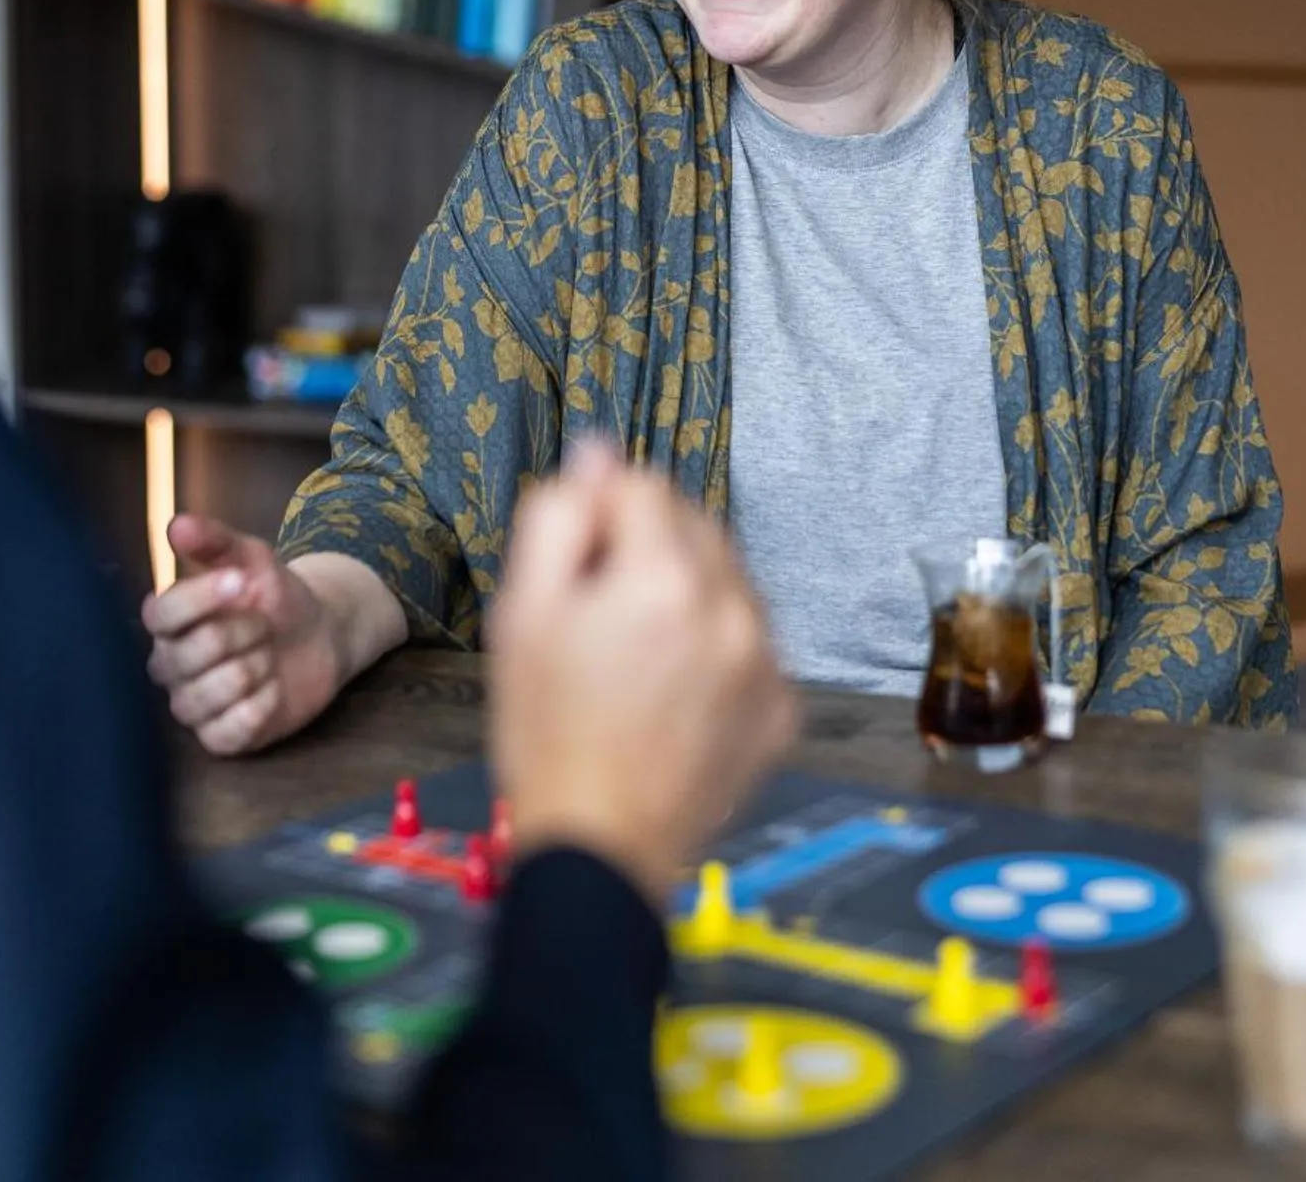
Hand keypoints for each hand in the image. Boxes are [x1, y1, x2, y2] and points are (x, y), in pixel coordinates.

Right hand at [142, 514, 345, 755]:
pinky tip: (273, 689)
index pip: (160, 615)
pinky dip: (259, 707)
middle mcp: (169, 665)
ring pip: (204, 697)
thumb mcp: (251, 558)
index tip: (242, 582)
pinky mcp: (219, 737)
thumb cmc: (274, 595)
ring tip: (269, 656)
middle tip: (265, 624)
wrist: (319, 634)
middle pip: (188, 655)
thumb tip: (177, 524)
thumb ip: (215, 541)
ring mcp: (191, 704)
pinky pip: (227, 732)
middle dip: (241, 634)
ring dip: (252, 671)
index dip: (202, 598)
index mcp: (169, 620)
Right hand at [488, 442, 796, 906]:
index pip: (642, 486)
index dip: (599, 515)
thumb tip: (595, 456)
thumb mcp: (523, 613)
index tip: (577, 564)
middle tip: (600, 612)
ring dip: (688, 590)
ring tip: (638, 654)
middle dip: (648, 546)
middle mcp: (731, 610)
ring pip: (729, 579)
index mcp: (664, 578)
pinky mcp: (782, 708)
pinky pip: (752, 640)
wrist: (598, 849)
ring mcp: (765, 663)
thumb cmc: (549, 734)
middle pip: (694, 525)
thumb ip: (560, 518)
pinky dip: (718, 645)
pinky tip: (674, 688)